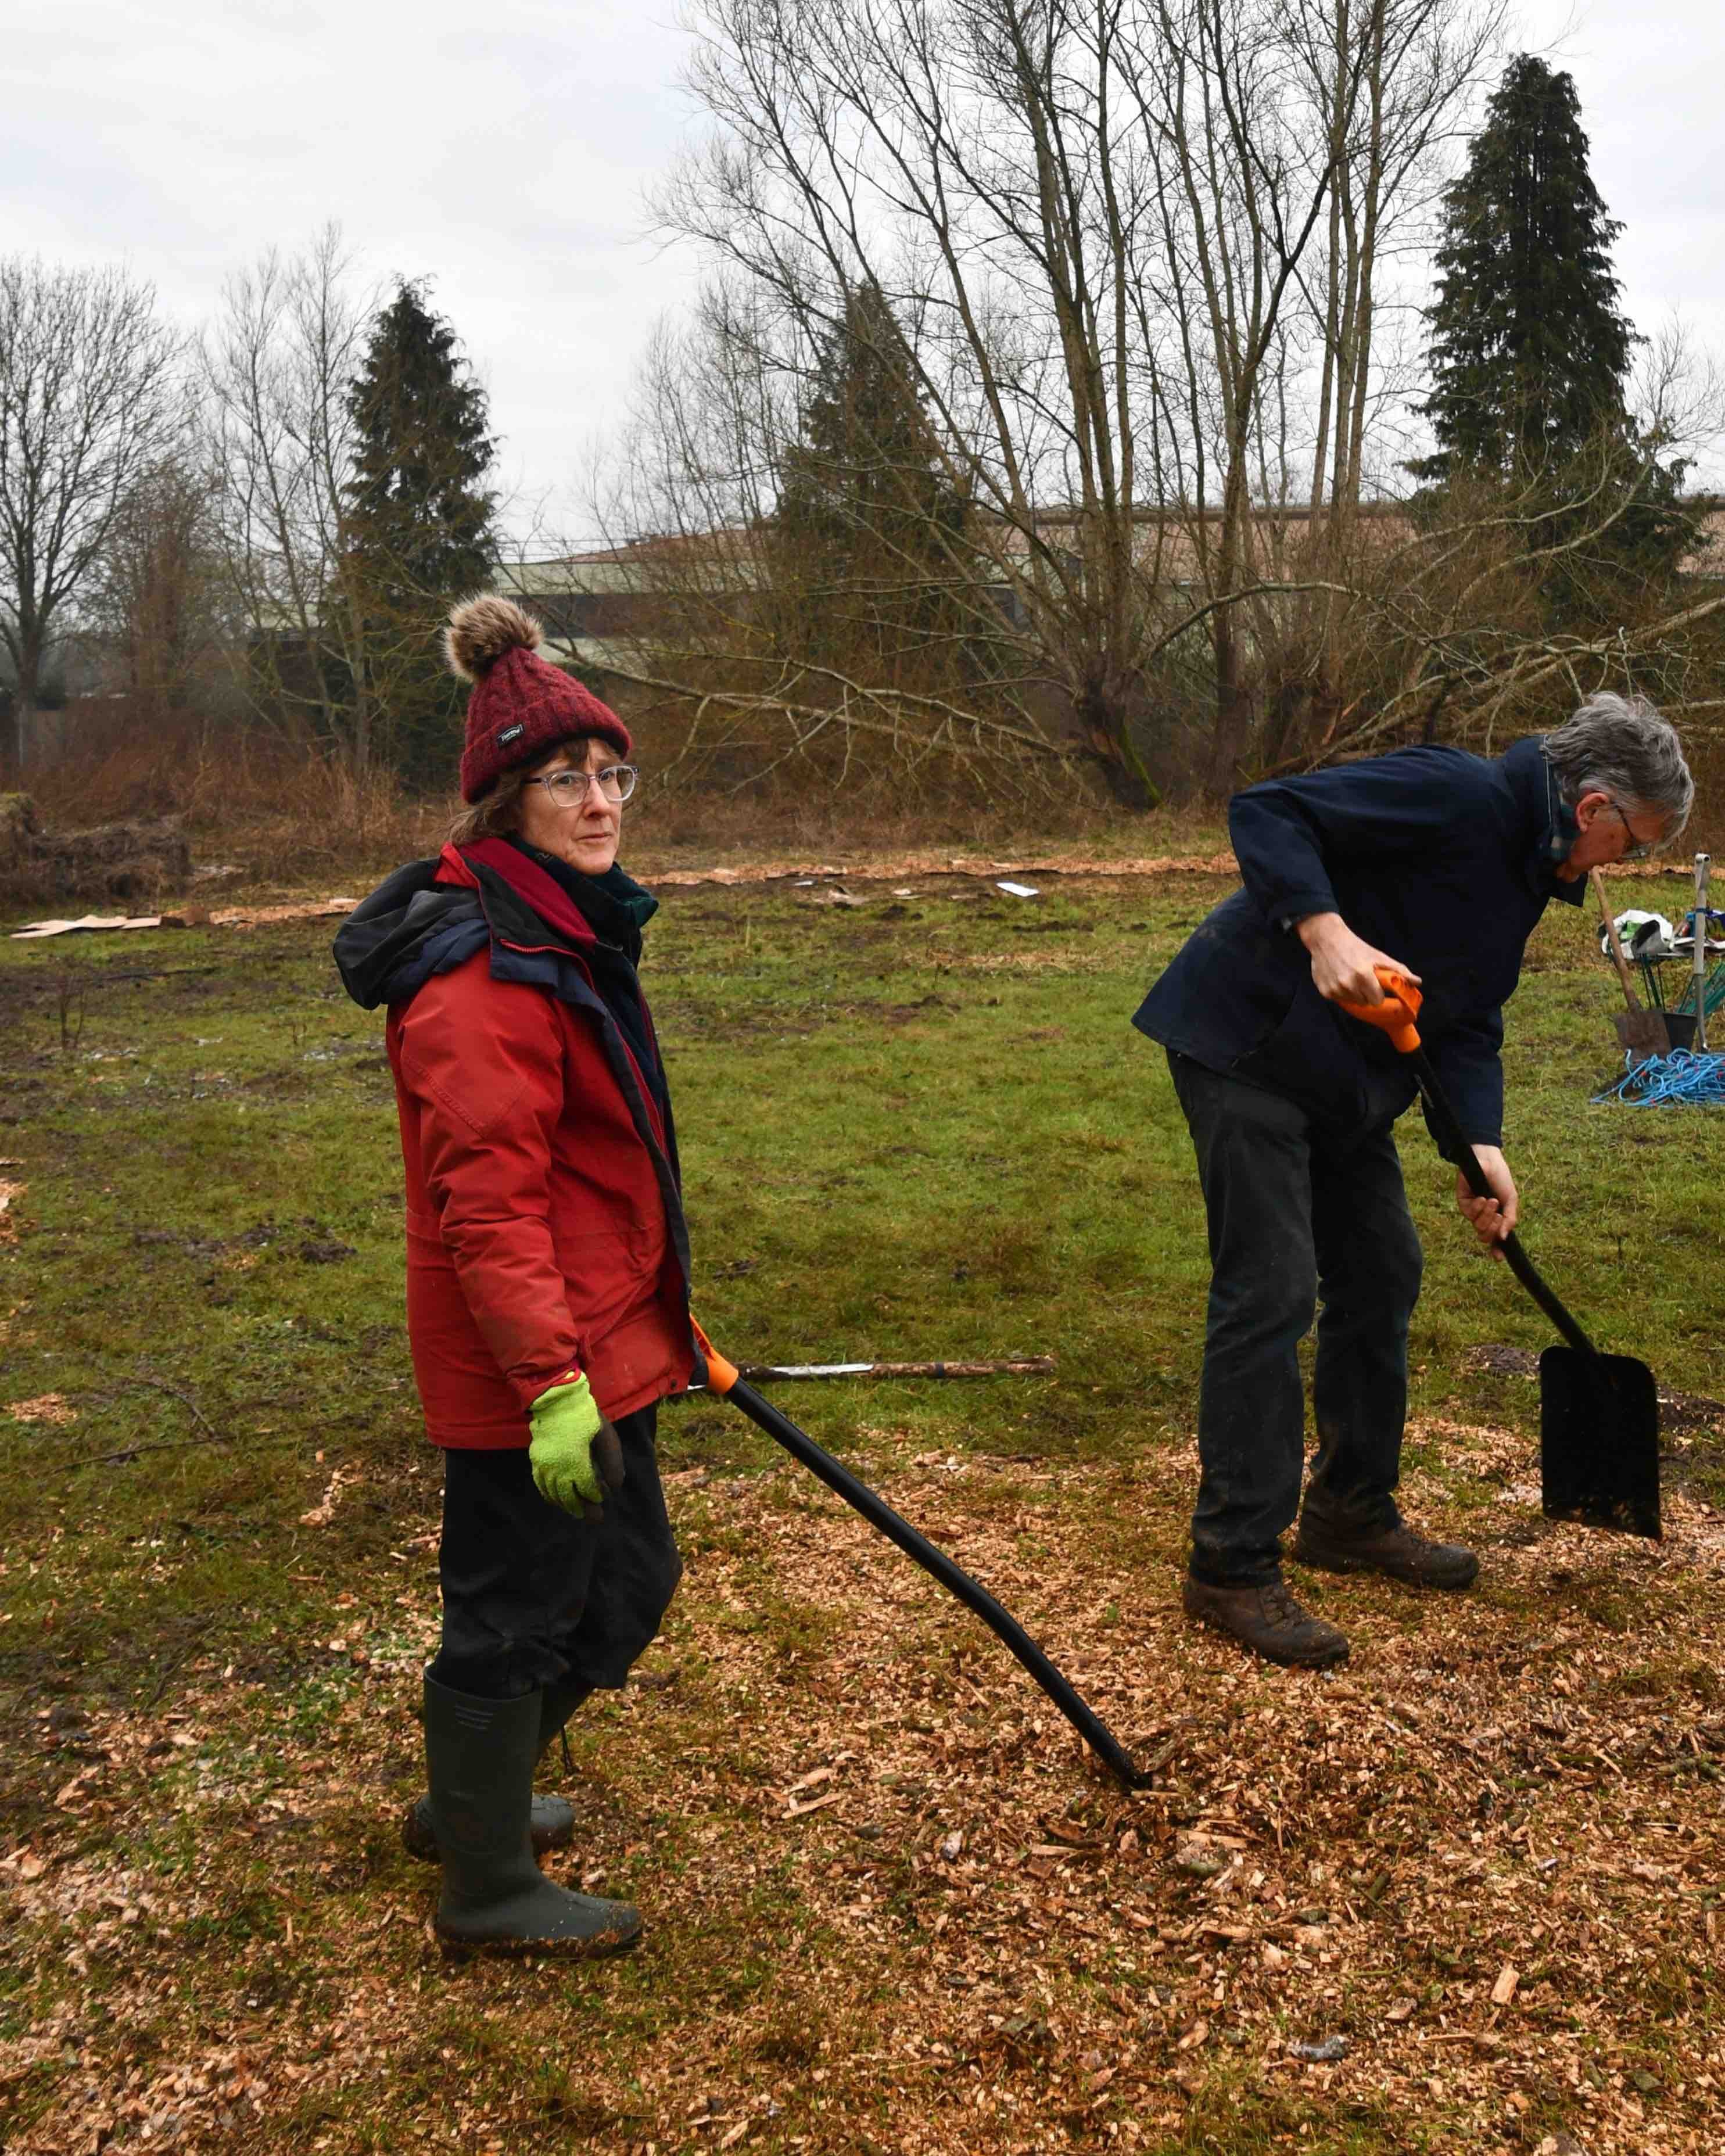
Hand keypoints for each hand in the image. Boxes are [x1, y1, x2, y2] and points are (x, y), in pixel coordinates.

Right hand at [528, 1375, 625, 1518]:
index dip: (596, 1496)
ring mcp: (544, 1466)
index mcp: (577, 1463)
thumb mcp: (606, 1437)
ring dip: (565, 1505)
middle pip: (569, 1497)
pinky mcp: (536, 1461)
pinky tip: (555, 1500)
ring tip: (576, 1512)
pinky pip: (540, 1485)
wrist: (557, 1401)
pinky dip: (548, 1496)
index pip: (587, 1490)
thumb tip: (615, 1486)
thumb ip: (612, 1462)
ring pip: (553, 1494)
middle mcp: (558, 1469)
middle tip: (593, 1518)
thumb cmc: (585, 1417)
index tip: (600, 1498)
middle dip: (582, 1509)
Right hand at [1297, 912, 1421, 1005]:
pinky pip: (1339, 1000)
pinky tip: (1339, 978)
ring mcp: (1334, 989)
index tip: (1376, 987)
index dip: (1378, 994)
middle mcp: (1348, 985)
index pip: (1377, 1000)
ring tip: (1350, 978)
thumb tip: (1418, 982)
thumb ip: (1398, 970)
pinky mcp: (1324, 992)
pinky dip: (1341, 993)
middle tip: (1363, 981)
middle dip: (1366, 994)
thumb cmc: (1355, 946)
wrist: (1326, 938)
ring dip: (1354, 994)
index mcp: (1363, 976)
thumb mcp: (1378, 956)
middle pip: (1365, 1003)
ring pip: (1352, 1002)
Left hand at [1456, 1146, 1517, 1257]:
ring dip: (1487, 1216)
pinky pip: (1469, 1214)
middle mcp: (1484, 1217)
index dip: (1496, 1250)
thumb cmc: (1501, 1179)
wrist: (1489, 1161)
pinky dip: (1478, 1207)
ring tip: (1492, 1201)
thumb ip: (1510, 1219)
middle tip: (1499, 1215)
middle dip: (1493, 1229)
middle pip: (1485, 1236)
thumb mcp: (1511, 1200)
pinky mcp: (1463, 1202)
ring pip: (1478, 1227)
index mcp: (1497, 1218)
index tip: (1499, 1258)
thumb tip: (1503, 1238)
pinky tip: (1482, 1197)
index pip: (1495, 1239)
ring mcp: (1473, 1211)